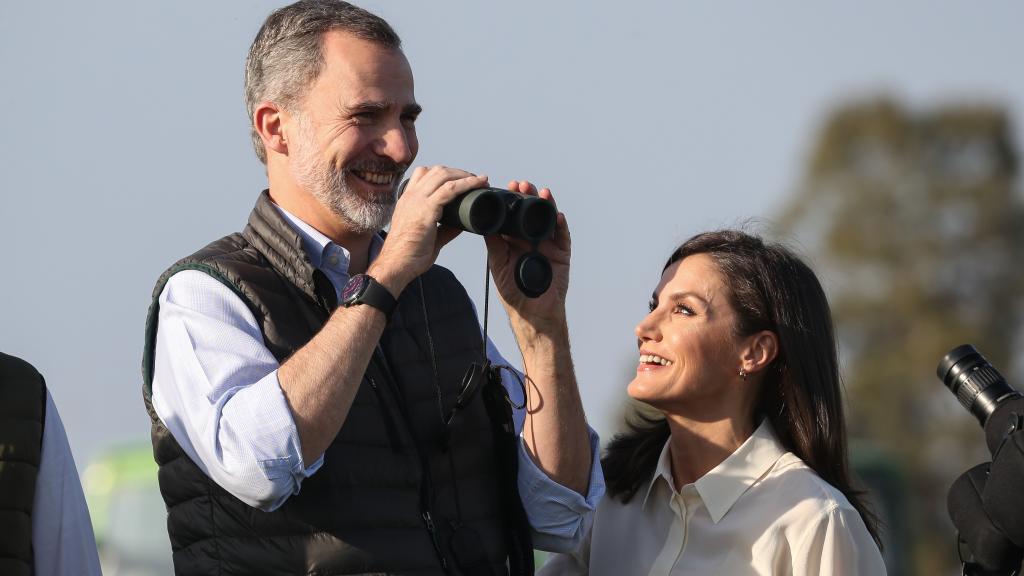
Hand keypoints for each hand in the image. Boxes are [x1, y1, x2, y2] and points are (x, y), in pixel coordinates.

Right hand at [371, 166, 487, 294]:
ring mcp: (417, 201)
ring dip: (465, 175)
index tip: (461, 179)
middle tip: (475, 179)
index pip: (424, 174)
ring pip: (444, 174)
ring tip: (480, 180)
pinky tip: (478, 184)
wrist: (395, 265)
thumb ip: (444, 229)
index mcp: (408, 200)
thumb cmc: (407, 256)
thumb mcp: (429, 237)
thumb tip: (462, 224)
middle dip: (459, 171)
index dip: (445, 173)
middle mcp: (411, 196)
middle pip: (437, 170)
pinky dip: (467, 184)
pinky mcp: (426, 210)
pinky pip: (450, 189)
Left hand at [484, 180, 570, 332]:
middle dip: (528, 196)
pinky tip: (558, 215)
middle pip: (531, 212)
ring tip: (542, 192)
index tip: (508, 187)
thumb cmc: (513, 292)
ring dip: (546, 204)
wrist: (533, 313)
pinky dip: (561, 225)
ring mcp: (548, 244)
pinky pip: (563, 236)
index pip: (513, 215)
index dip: (512, 200)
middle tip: (523, 184)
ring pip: (548, 219)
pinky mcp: (561, 253)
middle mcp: (531, 239)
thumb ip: (494, 246)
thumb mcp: (498, 266)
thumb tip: (484, 225)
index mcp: (514, 240)